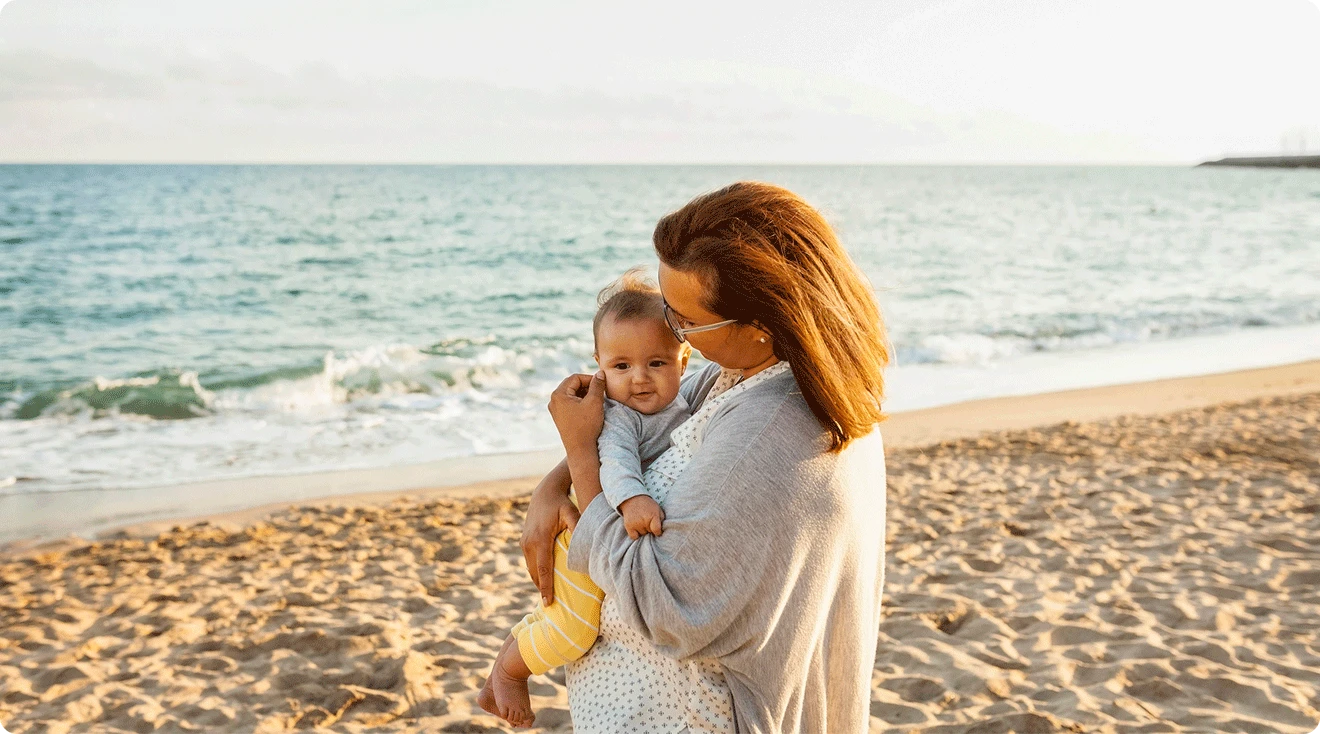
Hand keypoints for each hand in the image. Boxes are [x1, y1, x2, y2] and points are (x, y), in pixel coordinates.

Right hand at [520, 461, 578, 605]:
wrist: (545, 492)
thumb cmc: (562, 503)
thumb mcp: (572, 513)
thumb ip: (577, 528)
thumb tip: (585, 546)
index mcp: (540, 539)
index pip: (543, 570)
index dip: (545, 588)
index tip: (548, 603)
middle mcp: (529, 543)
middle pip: (534, 573)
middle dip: (541, 589)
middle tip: (550, 606)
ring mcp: (524, 542)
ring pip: (530, 568)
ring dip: (537, 582)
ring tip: (548, 596)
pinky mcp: (523, 541)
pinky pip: (529, 561)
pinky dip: (535, 572)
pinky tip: (544, 579)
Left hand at [548, 371, 606, 452]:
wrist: (581, 450)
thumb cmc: (587, 426)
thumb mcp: (595, 402)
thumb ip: (597, 385)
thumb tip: (600, 373)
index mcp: (558, 395)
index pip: (575, 378)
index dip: (590, 378)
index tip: (602, 383)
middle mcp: (553, 401)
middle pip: (572, 385)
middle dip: (587, 386)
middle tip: (601, 391)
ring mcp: (555, 410)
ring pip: (572, 394)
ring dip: (585, 393)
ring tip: (597, 400)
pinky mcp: (560, 417)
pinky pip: (570, 403)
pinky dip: (581, 402)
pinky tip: (591, 407)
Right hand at [619, 495, 663, 539]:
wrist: (633, 499)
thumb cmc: (648, 505)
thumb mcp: (658, 509)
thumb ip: (662, 519)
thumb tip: (662, 530)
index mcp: (653, 516)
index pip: (657, 530)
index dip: (658, 532)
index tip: (657, 530)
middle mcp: (644, 521)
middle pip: (650, 533)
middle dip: (650, 529)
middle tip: (647, 521)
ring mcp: (636, 524)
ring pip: (642, 535)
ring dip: (643, 530)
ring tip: (641, 522)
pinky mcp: (628, 526)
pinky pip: (634, 537)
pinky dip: (635, 534)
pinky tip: (636, 528)